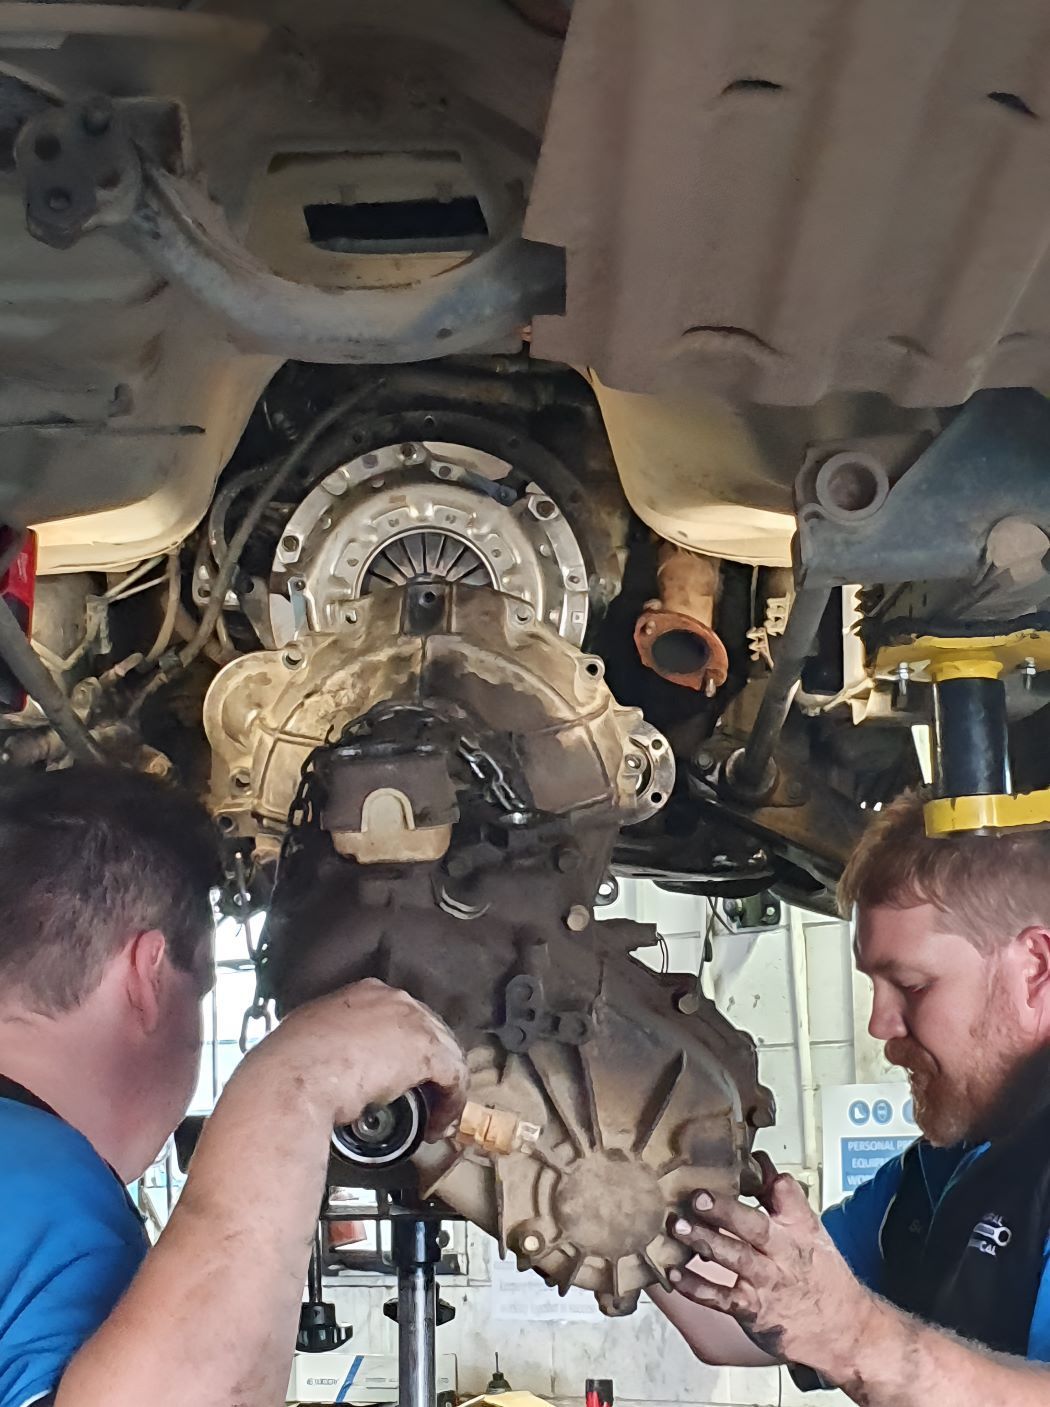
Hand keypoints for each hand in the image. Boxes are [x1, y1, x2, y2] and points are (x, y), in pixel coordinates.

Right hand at [260, 978, 467, 1135]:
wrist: (294, 1077)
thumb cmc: (291, 1065)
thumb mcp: (311, 1037)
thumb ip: (332, 1040)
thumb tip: (332, 1060)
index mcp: (365, 993)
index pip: (401, 1018)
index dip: (405, 1049)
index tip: (401, 1074)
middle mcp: (394, 999)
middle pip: (430, 1031)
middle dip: (430, 1066)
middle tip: (424, 1097)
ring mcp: (414, 1022)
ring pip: (446, 1053)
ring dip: (443, 1088)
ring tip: (433, 1117)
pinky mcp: (427, 1051)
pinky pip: (454, 1076)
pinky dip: (450, 1103)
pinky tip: (437, 1124)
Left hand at [668, 1153, 878, 1375]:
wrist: (845, 1331)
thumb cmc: (822, 1275)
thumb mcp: (810, 1232)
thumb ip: (781, 1197)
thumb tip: (759, 1161)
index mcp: (798, 1229)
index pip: (787, 1195)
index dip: (768, 1178)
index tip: (746, 1161)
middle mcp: (783, 1253)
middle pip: (754, 1227)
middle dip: (725, 1211)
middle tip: (698, 1197)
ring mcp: (767, 1283)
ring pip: (734, 1259)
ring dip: (704, 1241)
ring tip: (679, 1226)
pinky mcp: (753, 1311)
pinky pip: (721, 1298)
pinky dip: (697, 1287)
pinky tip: (676, 1274)